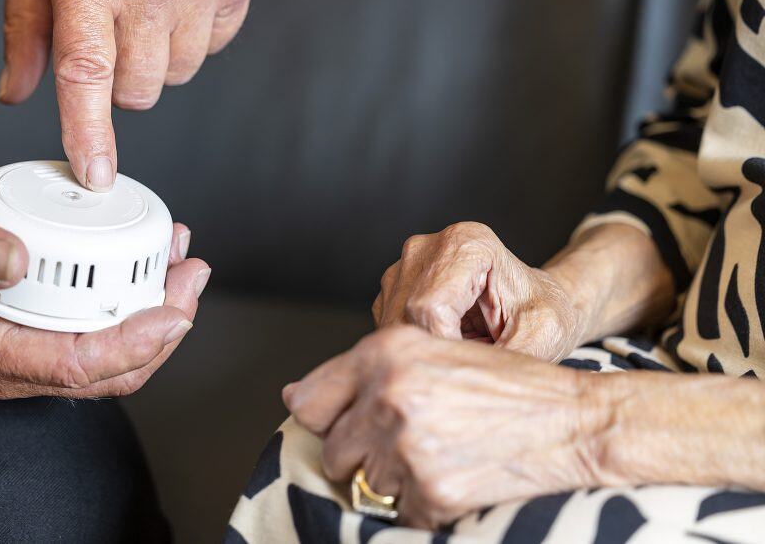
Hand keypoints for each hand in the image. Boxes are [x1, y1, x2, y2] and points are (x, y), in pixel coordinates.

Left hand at [0, 0, 256, 189]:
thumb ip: (25, 25)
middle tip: (110, 31)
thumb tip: (17, 91)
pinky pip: (214, 46)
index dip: (90, 132)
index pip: (88, 73)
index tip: (96, 174)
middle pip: (138, 88)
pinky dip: (193, 35)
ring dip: (157, 58)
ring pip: (178, 74)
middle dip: (119, 79)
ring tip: (145, 3)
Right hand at [0, 184, 209, 398]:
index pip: (77, 364)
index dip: (135, 341)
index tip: (174, 310)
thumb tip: (16, 258)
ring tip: (180, 260)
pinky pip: (93, 326)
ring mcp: (22, 346)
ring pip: (108, 351)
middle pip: (109, 369)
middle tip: (191, 274)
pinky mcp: (31, 325)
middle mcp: (9, 360)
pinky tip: (144, 259)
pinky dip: (128, 295)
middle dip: (163, 326)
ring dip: (153, 310)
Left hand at [283, 326, 605, 527]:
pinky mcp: (432, 490)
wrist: (572, 420)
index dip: (330, 420)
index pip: (310, 401)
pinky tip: (459, 475)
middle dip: (365, 455)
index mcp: (384, 351)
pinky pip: (401, 513)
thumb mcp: (428, 350)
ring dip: (397, 481)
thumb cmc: (501, 384)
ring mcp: (409, 445)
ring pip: (367, 485)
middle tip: (416, 441)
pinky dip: (425, 505)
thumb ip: (357, 371)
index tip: (352, 426)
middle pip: (334, 451)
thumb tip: (291, 399)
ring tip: (444, 454)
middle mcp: (389, 394)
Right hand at [372, 222, 583, 361]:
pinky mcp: (394, 287)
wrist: (540, 303)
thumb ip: (503, 360)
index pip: (429, 308)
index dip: (444, 350)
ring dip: (421, 353)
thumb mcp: (541, 340)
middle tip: (467, 374)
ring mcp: (406, 265)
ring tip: (462, 360)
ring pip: (391, 325)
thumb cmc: (546, 315)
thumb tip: (468, 390)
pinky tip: (446, 351)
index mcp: (468, 243)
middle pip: (404, 316)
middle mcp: (428, 247)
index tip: (470, 372)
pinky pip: (389, 328)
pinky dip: (414, 348)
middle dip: (432, 355)